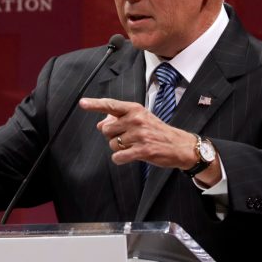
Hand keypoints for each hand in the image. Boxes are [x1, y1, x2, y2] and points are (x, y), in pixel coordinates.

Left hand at [79, 97, 197, 168]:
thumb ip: (119, 119)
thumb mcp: (140, 119)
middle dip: (112, 136)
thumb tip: (100, 125)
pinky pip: (118, 156)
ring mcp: (140, 135)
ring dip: (119, 148)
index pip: (111, 105)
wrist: (179, 145)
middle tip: (128, 137)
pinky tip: (129, 156)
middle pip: (106, 130)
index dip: (94, 104)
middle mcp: (136, 119)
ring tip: (133, 145)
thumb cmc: (156, 131)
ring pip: (112, 144)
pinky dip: (120, 158)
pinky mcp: (142, 150)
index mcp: (135, 109)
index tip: (82, 103)